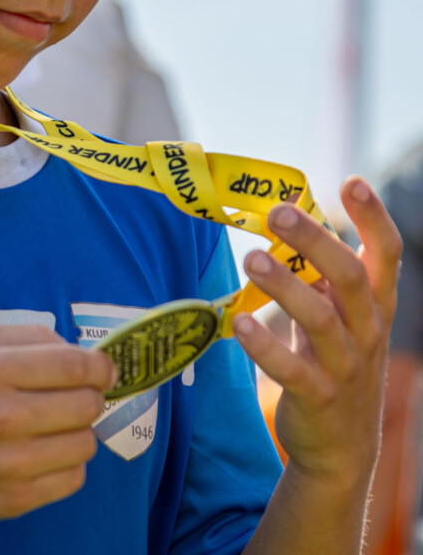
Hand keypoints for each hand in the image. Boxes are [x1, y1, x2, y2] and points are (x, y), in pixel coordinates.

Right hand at [0, 324, 116, 531]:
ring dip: (78, 432)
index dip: (100, 366)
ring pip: (86, 443)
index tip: (104, 370)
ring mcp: (9, 463)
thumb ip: (28, 335)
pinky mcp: (15, 499)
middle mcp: (1, 416)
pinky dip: (67, 464)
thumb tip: (80, 351)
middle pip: (86, 404)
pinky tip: (42, 454)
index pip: (74, 365)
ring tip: (52, 427)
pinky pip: (75, 479)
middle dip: (89, 397)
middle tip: (74, 397)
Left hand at [232, 176, 401, 483]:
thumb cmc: (334, 359)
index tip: (352, 182)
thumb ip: (323, 273)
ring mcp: (346, 367)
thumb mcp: (341, 314)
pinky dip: (267, 346)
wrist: (341, 445)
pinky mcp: (319, 398)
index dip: (373, 217)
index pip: (386, 254)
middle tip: (278, 212)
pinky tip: (242, 324)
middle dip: (316, 241)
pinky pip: (293, 370)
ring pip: (321, 321)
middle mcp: (368, 330)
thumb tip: (288, 215)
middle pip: (349, 278)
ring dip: (286, 287)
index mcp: (375, 303)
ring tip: (252, 258)